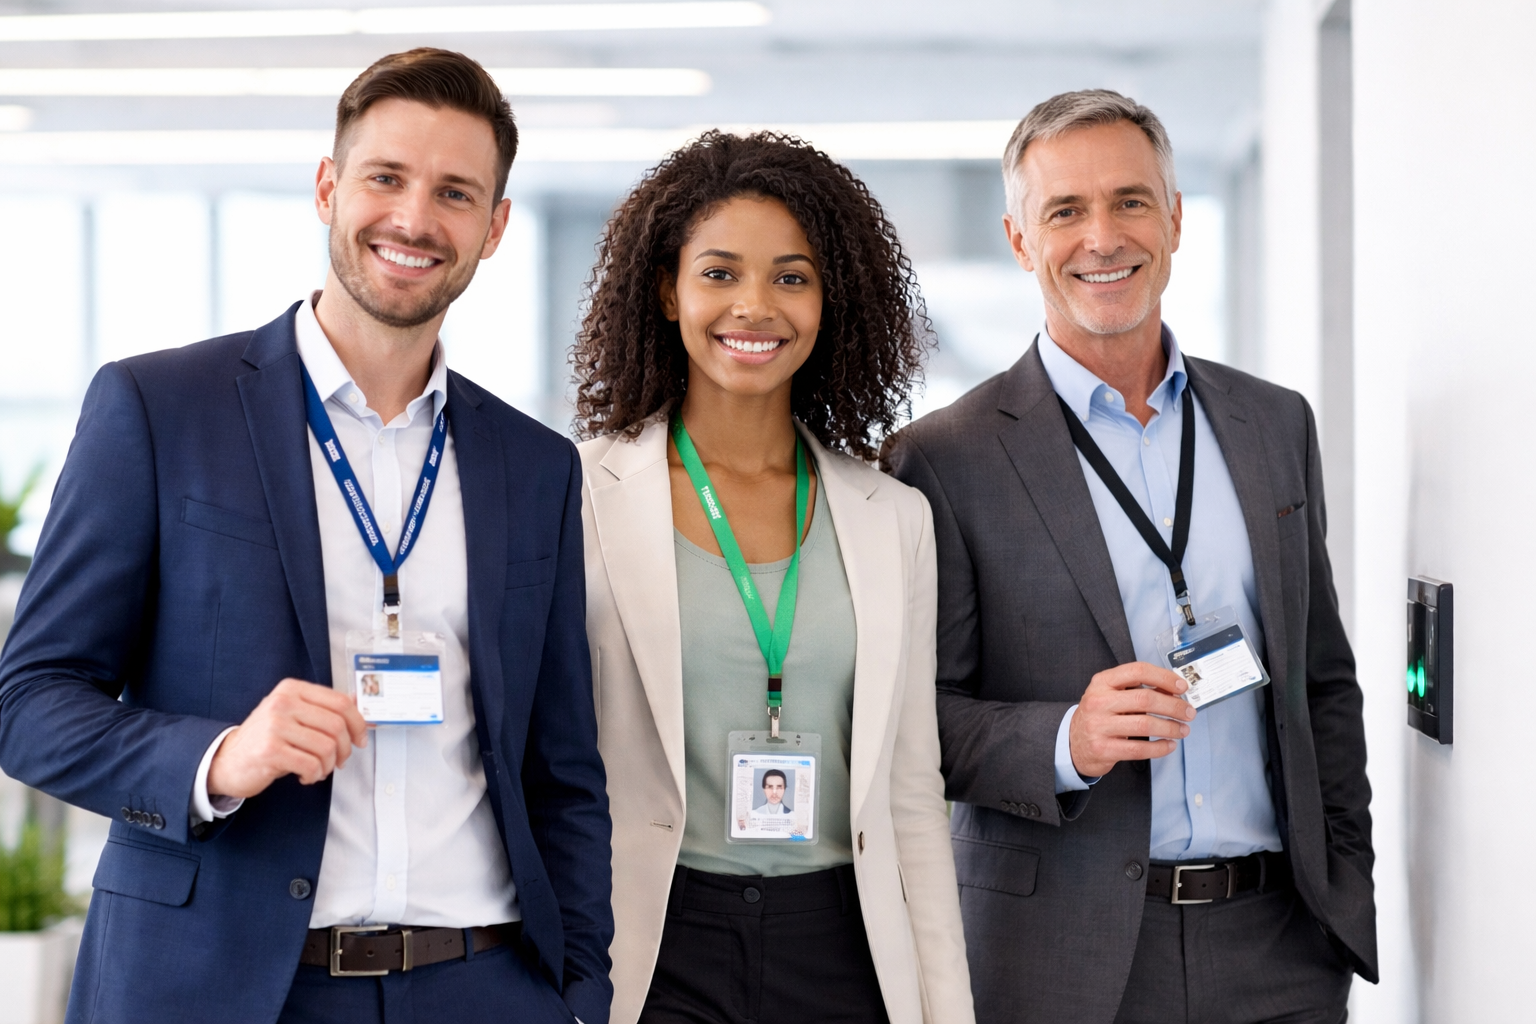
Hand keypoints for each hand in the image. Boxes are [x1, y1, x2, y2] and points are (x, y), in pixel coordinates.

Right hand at [207, 679, 368, 799]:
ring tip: (318, 769)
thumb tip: (358, 703)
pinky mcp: (270, 750)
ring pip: (326, 747)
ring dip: (328, 765)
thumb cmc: (265, 738)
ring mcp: (275, 725)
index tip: (361, 739)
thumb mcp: (293, 715)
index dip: (358, 723)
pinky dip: (314, 775)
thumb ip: (322, 708)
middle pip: (337, 725)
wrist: (226, 759)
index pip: (340, 702)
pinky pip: (310, 764)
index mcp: (292, 689)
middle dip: (345, 749)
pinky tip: (305, 775)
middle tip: (339, 761)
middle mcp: (283, 702)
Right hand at [1069, 662, 1194, 778]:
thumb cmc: (1100, 716)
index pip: (1138, 671)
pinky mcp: (1103, 748)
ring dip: (1170, 728)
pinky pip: (1139, 749)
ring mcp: (1098, 726)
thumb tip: (1174, 692)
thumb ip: (1138, 690)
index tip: (1182, 687)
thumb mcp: (1111, 695)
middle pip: (1145, 699)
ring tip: (1182, 730)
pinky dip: (1159, 748)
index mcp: (1102, 682)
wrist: (1073, 742)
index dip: (1164, 677)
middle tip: (1188, 712)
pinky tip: (1169, 745)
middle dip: (1174, 706)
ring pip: (1145, 725)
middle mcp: (1098, 701)